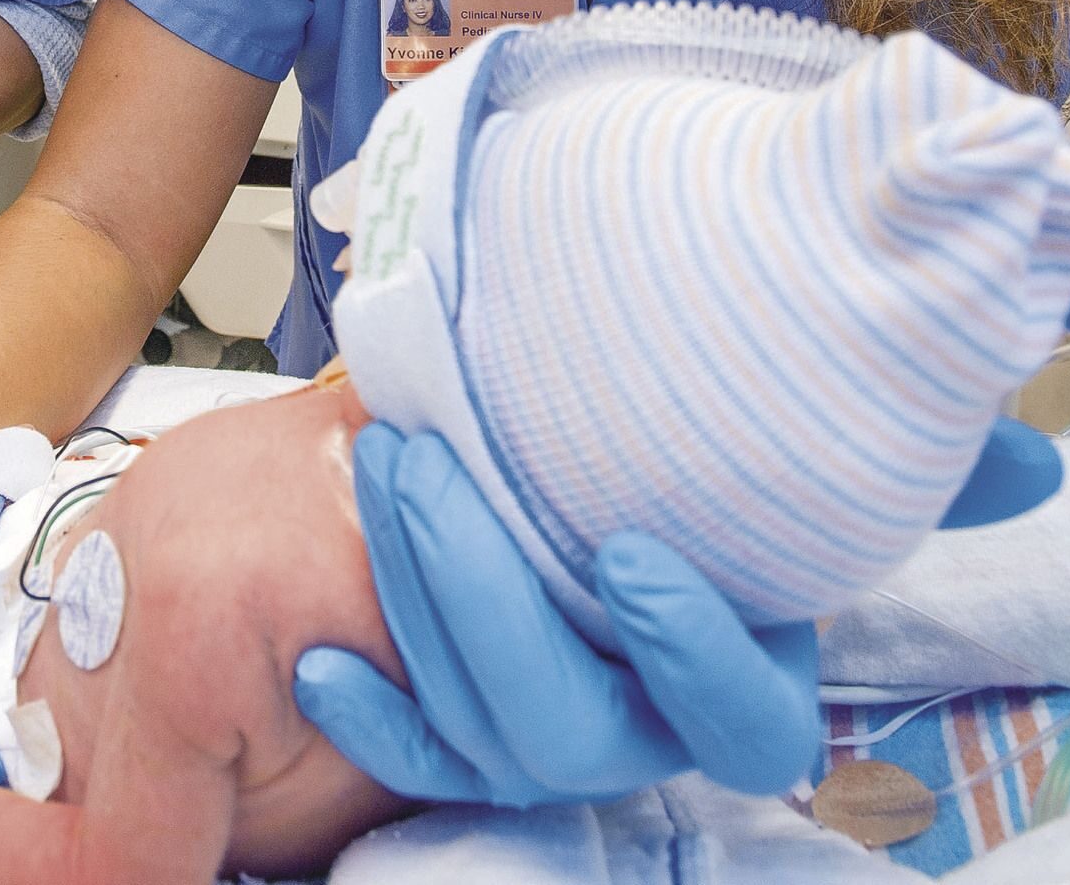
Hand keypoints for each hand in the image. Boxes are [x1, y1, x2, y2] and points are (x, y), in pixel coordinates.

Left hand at [293, 423, 819, 805]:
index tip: (627, 551)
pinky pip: (421, 764)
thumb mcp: (724, 443)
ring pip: (482, 728)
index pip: (747, 722)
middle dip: (487, 597)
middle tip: (429, 466)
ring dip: (416, 596)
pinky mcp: (482, 752)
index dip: (693, 654)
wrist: (620, 481)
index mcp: (751, 684)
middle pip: (576, 726)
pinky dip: (370, 720)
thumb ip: (710, 429)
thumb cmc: (691, 457)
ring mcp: (563, 747)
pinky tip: (318, 665)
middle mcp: (657, 733)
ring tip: (385, 465)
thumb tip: (695, 304)